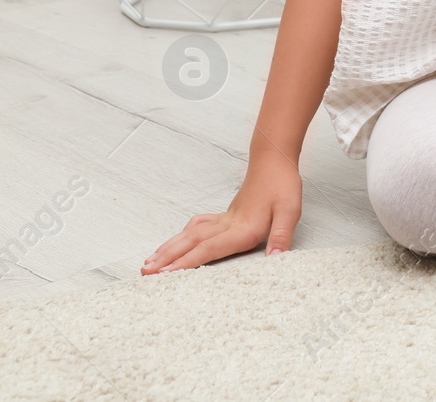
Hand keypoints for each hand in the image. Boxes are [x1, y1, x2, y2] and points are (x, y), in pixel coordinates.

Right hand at [141, 153, 301, 273]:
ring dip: (168, 248)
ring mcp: (223, 219)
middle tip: (144, 272)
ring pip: (190, 234)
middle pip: (191, 242)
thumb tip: (275, 259)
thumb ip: (281, 236)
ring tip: (148, 262)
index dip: (187, 262)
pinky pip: (196, 227)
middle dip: (167, 259)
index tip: (165, 274)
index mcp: (242, 228)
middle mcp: (227, 224)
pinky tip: (174, 243)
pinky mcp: (224, 215)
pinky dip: (181, 237)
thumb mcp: (290, 211)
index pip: (209, 248)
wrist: (274, 160)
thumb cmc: (283, 186)